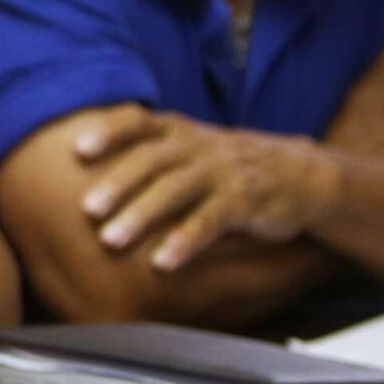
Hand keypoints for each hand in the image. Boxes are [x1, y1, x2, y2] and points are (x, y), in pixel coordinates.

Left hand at [75, 107, 334, 271]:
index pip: (140, 120)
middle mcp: (199, 146)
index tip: (77, 150)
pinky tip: (161, 263)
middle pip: (152, 159)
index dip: (109, 131)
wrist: (305, 176)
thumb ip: (148, 154)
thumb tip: (85, 176)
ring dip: (141, 215)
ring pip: (176, 190)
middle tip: (86, 210)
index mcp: (180, 131)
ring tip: (109, 240)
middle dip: (117, 184)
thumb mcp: (192, 150)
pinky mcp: (246, 200)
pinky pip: (210, 221)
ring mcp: (223, 172)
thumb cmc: (228, 167)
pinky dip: (184, 241)